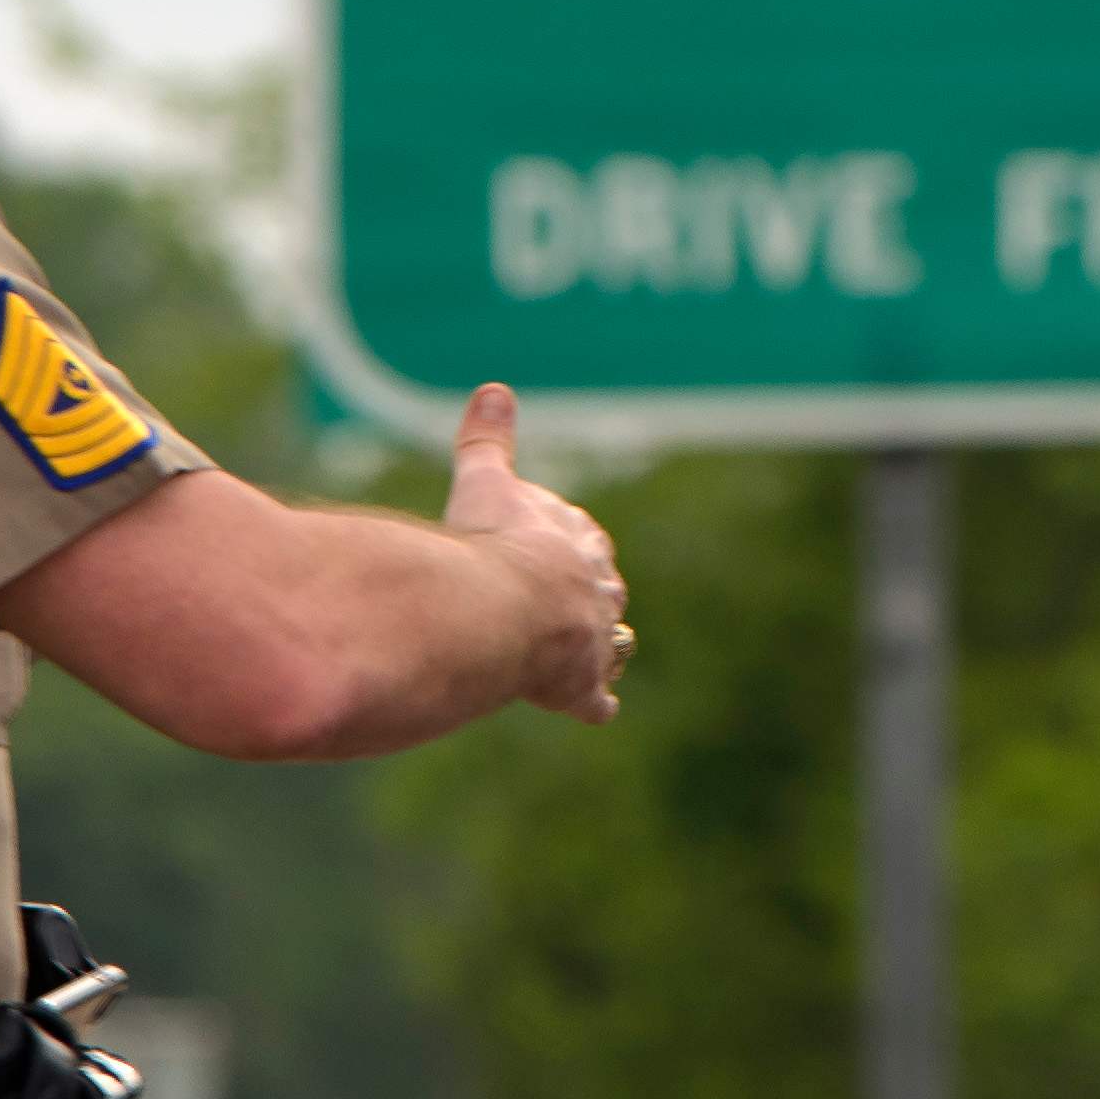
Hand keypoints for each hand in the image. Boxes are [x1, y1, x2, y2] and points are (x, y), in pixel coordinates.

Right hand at [441, 383, 626, 721]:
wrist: (503, 608)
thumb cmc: (490, 543)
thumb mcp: (487, 484)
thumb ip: (488, 441)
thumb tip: (494, 389)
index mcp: (576, 541)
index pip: (582, 538)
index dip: (570, 543)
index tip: (561, 545)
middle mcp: (595, 590)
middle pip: (603, 590)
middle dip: (590, 595)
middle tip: (573, 602)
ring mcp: (592, 641)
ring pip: (612, 644)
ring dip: (602, 647)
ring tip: (594, 652)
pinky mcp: (580, 687)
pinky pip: (596, 701)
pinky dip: (595, 703)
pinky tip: (598, 709)